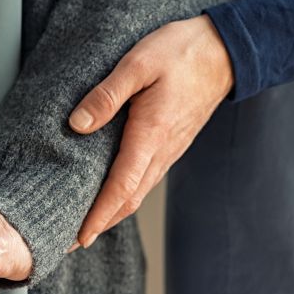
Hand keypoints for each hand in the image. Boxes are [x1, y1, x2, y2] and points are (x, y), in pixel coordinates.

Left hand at [68, 15, 233, 245]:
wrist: (224, 51)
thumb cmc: (181, 52)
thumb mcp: (138, 64)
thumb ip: (107, 95)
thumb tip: (77, 125)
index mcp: (150, 135)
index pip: (121, 188)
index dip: (98, 216)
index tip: (78, 237)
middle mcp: (161, 152)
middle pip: (128, 201)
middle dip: (99, 225)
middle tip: (69, 242)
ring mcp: (168, 151)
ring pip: (137, 193)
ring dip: (111, 214)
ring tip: (84, 226)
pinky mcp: (170, 146)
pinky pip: (144, 180)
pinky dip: (124, 196)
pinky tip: (109, 196)